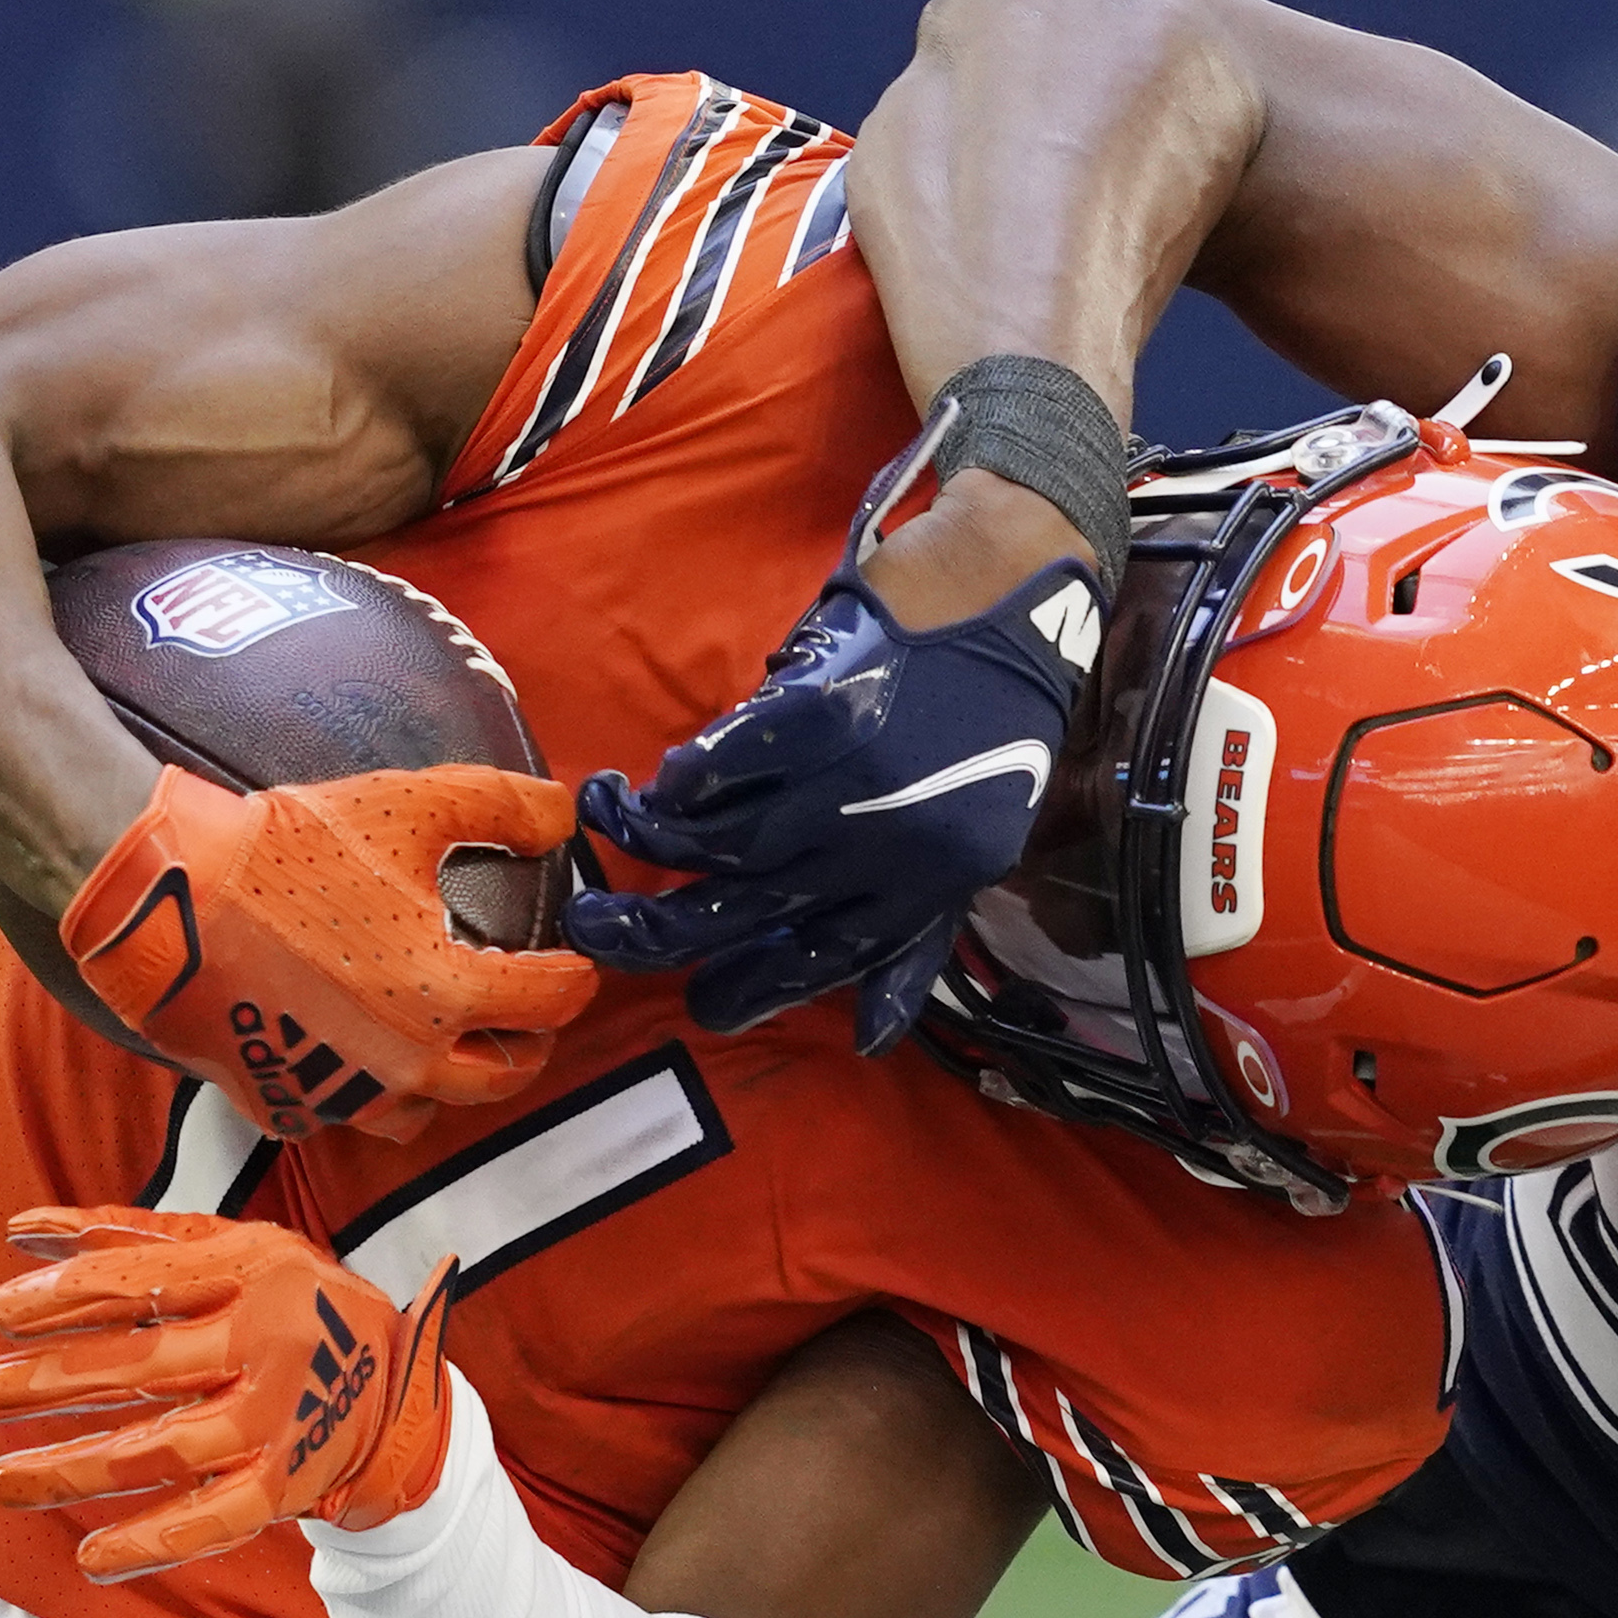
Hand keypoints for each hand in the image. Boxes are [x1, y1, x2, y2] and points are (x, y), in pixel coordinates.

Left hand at [0, 1207, 458, 1582]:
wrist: (393, 1379)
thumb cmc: (286, 1302)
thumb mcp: (228, 1249)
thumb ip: (124, 1238)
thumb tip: (17, 1230)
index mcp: (252, 1272)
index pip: (146, 1282)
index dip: (68, 1297)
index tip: (4, 1314)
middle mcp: (269, 1344)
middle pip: (144, 1368)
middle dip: (46, 1383)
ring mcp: (278, 1419)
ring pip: (165, 1451)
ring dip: (75, 1470)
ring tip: (1, 1480)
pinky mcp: (286, 1484)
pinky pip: (216, 1521)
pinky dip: (154, 1543)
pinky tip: (90, 1558)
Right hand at [63, 764, 594, 1141]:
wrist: (162, 899)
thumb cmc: (288, 851)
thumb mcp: (407, 804)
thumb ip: (502, 807)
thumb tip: (560, 814)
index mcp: (449, 995)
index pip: (550, 1003)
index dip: (573, 981)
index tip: (574, 968)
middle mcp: (407, 1062)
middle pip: (500, 1076)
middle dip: (525, 1045)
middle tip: (524, 1015)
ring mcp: (343, 1093)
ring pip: (425, 1109)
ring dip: (449, 1079)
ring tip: (447, 1040)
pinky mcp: (284, 1104)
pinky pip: (344, 1113)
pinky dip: (362, 1089)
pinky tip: (357, 1052)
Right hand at [571, 467, 1098, 1051]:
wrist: (1020, 583)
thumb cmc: (996, 707)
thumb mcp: (976, 837)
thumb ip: (917, 930)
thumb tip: (871, 1034)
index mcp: (928, 885)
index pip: (823, 962)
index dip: (751, 989)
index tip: (697, 1001)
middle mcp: (888, 846)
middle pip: (748, 912)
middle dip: (657, 931)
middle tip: (597, 928)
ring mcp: (855, 779)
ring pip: (722, 841)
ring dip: (646, 835)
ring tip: (604, 817)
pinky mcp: (826, 708)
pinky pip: (730, 764)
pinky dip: (685, 776)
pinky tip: (655, 776)